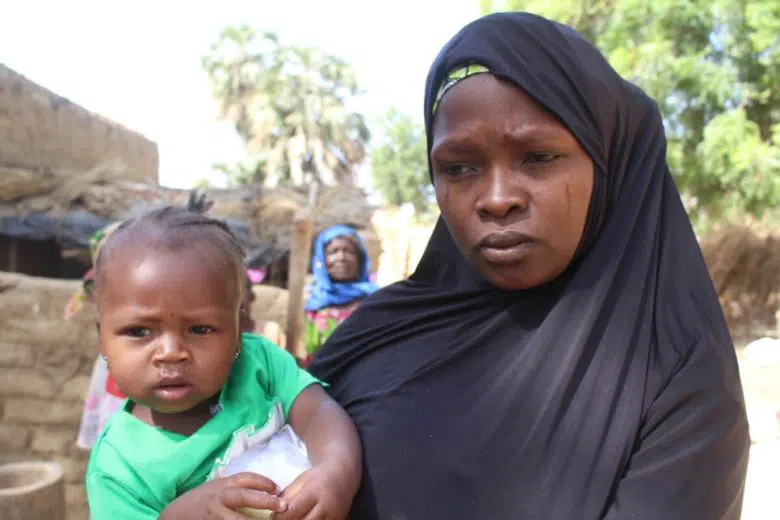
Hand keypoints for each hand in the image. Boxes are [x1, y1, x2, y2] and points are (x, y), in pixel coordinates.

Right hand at [160, 472, 287, 519]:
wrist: (174, 516)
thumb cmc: (199, 501)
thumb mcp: (215, 487)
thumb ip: (233, 486)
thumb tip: (262, 487)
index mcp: (222, 485)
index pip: (246, 478)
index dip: (263, 482)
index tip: (277, 488)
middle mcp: (220, 498)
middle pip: (245, 496)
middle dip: (266, 500)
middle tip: (284, 505)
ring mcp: (216, 515)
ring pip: (240, 518)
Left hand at [274, 464, 356, 519]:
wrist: (343, 476)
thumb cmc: (319, 477)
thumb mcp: (301, 480)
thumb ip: (288, 495)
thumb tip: (275, 511)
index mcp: (315, 491)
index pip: (293, 510)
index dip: (280, 516)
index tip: (274, 516)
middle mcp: (326, 506)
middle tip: (284, 519)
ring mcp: (334, 516)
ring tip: (295, 519)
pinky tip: (306, 519)